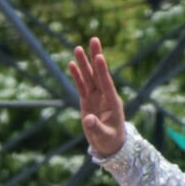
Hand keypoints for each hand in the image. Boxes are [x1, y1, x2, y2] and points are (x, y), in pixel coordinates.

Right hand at [69, 39, 125, 157]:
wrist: (110, 146)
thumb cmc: (110, 141)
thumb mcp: (104, 136)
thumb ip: (96, 127)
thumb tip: (87, 119)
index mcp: (112, 102)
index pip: (106, 83)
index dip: (102, 70)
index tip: (99, 57)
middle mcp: (105, 96)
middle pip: (99, 74)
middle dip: (95, 57)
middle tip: (94, 40)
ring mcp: (96, 97)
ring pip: (89, 77)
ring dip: (83, 63)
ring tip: (77, 48)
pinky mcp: (87, 101)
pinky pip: (82, 86)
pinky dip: (77, 75)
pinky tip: (72, 64)